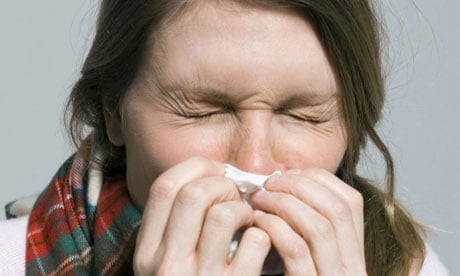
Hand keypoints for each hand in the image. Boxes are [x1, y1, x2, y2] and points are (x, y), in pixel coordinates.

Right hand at [133, 157, 270, 274]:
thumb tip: (215, 177)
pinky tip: (259, 245)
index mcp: (147, 254)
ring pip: (224, 214)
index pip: (164, 188)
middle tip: (234, 195)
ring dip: (244, 209)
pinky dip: (262, 235)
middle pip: (193, 194)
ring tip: (247, 220)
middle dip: (222, 184)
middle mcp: (167, 267)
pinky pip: (255, 241)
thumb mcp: (169, 262)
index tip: (215, 172)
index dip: (195, 169)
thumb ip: (178, 226)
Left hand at [250, 168, 365, 274]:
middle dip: (298, 186)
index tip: (287, 176)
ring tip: (259, 199)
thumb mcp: (311, 256)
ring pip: (318, 226)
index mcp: (355, 256)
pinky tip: (257, 220)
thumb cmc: (290, 274)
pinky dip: (274, 227)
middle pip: (336, 209)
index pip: (351, 201)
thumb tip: (284, 184)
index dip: (318, 179)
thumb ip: (308, 227)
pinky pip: (296, 250)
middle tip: (268, 184)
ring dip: (283, 203)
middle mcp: (353, 269)